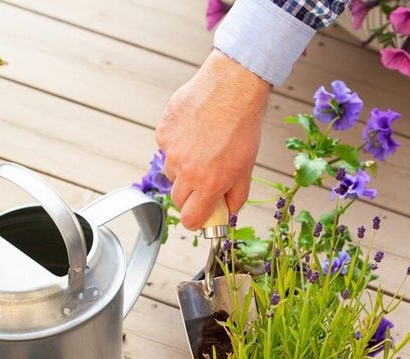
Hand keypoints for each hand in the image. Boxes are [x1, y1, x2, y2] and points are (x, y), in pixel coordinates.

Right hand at [156, 49, 270, 229]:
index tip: (200, 215)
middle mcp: (187, 171)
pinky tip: (193, 132)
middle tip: (204, 179)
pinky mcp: (163, 133)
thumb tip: (228, 212)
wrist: (231, 87)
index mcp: (209, 183)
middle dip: (191, 195)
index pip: (191, 219)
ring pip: (171, 174)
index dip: (196, 220)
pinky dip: (177, 146)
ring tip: (201, 149)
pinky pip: (166, 150)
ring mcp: (172, 152)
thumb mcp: (247, 167)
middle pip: (178, 199)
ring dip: (183, 169)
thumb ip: (236, 195)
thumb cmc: (242, 126)